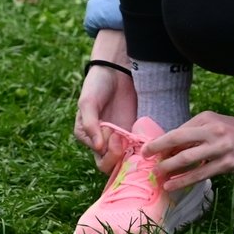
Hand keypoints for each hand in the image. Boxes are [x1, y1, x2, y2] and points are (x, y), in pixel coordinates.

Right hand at [75, 31, 135, 173]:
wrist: (115, 69)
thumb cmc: (96, 84)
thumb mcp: (88, 102)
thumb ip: (90, 124)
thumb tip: (97, 147)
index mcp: (87, 136)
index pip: (99, 157)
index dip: (108, 151)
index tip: (113, 133)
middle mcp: (102, 141)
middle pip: (111, 165)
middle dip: (118, 157)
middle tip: (123, 138)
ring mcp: (119, 137)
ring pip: (125, 160)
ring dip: (131, 155)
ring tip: (135, 138)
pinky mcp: (133, 130)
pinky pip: (137, 147)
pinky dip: (142, 148)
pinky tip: (147, 141)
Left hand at [146, 109, 233, 190]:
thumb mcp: (217, 125)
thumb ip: (197, 134)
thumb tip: (172, 149)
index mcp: (206, 118)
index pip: (178, 130)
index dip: (160, 141)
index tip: (147, 150)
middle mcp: (211, 130)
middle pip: (176, 139)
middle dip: (157, 149)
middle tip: (144, 159)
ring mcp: (220, 147)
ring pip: (186, 158)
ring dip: (168, 167)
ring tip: (156, 175)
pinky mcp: (228, 163)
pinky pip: (200, 173)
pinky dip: (183, 180)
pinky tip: (172, 185)